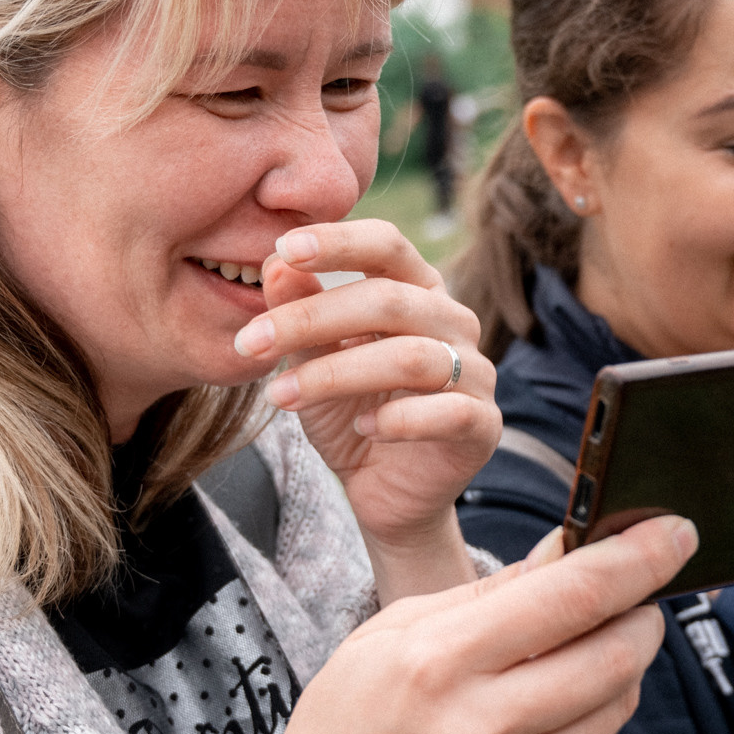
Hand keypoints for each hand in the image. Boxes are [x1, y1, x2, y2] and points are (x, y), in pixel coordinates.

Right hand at [190, 515, 691, 733]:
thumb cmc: (348, 723)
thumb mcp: (394, 631)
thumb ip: (493, 591)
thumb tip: (572, 546)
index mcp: (438, 661)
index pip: (573, 596)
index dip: (639, 557)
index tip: (674, 531)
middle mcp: (481, 726)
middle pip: (617, 652)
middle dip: (644, 607)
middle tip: (638, 588)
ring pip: (618, 701)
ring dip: (625, 658)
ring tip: (593, 639)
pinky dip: (594, 709)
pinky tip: (559, 697)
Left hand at [234, 220, 499, 598]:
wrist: (385, 491)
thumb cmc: (352, 412)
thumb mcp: (313, 362)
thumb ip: (301, 314)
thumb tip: (275, 264)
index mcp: (418, 290)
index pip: (387, 245)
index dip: (340, 242)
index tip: (284, 248)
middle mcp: (454, 322)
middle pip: (390, 301)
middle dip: (312, 318)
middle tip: (250, 342)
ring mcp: (476, 373)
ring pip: (413, 358)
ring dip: (336, 375)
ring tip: (281, 397)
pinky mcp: (483, 426)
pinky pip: (449, 413)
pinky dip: (400, 420)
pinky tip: (362, 427)